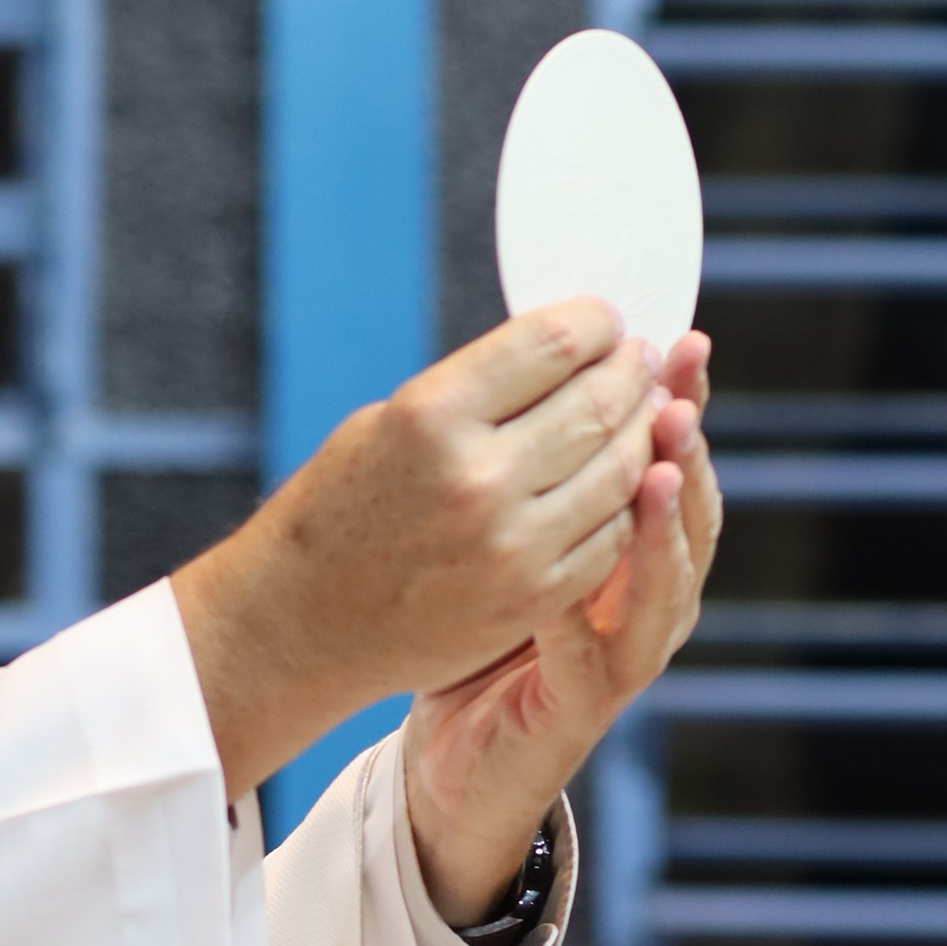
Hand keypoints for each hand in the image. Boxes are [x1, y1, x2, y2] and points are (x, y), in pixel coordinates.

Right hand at [172, 300, 674, 801]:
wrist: (303, 623)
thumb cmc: (340, 509)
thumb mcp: (390, 421)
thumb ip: (480, 388)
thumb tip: (569, 353)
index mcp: (432, 416)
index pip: (554, 343)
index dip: (596, 322)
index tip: (604, 322)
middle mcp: (478, 478)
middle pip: (598, 402)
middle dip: (630, 372)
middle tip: (638, 361)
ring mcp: (512, 545)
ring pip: (622, 469)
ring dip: (643, 432)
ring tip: (643, 412)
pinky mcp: (533, 597)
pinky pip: (613, 535)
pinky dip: (628, 500)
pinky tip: (622, 479)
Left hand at [403, 334, 719, 919]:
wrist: (455, 757)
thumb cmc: (475, 629)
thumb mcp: (508, 534)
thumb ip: (534, 466)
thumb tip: (540, 361)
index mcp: (635, 548)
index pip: (675, 463)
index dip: (682, 406)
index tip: (676, 342)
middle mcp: (648, 599)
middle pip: (691, 515)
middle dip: (686, 450)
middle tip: (674, 391)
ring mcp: (625, 656)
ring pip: (667, 585)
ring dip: (662, 525)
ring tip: (656, 467)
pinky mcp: (584, 703)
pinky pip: (589, 652)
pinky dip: (579, 610)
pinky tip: (564, 570)